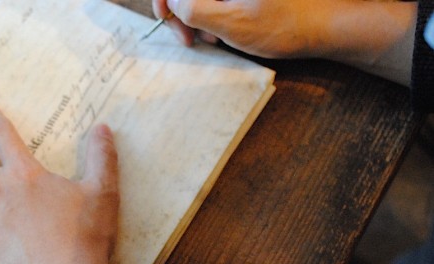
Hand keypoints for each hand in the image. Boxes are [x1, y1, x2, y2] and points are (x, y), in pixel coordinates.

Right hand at [152, 0, 415, 84]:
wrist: (320, 28)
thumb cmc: (280, 26)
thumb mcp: (230, 23)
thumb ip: (192, 8)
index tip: (165, 18)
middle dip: (181, 10)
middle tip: (187, 38)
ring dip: (195, 16)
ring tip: (210, 38)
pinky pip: (213, 0)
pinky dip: (210, 15)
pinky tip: (219, 32)